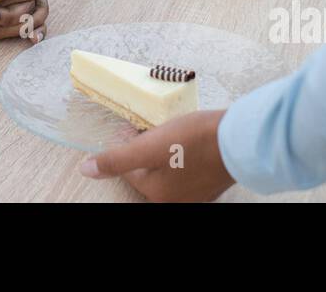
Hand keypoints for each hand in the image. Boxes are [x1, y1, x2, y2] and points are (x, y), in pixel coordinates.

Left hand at [77, 109, 235, 201]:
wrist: (240, 140)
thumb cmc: (195, 141)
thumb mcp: (149, 146)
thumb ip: (116, 159)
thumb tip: (85, 170)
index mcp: (156, 194)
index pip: (128, 167)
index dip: (127, 142)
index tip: (133, 126)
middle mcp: (175, 199)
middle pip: (147, 168)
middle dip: (143, 147)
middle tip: (149, 126)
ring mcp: (195, 192)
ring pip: (166, 166)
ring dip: (162, 149)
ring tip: (168, 129)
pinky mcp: (210, 180)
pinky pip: (186, 166)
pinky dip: (182, 153)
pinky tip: (188, 139)